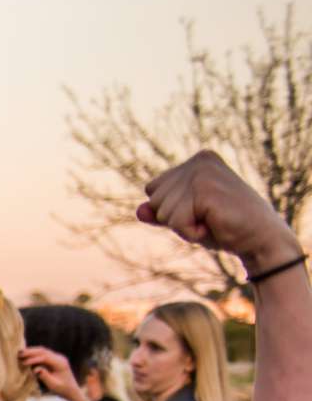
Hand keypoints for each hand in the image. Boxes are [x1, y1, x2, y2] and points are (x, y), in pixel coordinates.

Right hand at [19, 344, 83, 400]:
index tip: (24, 363)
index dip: (33, 359)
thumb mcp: (53, 385)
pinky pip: (43, 354)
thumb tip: (35, 369)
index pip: (45, 357)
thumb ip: (45, 376)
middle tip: (19, 354)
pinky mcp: (53, 359)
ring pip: (42, 350)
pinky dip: (34, 354)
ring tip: (20, 353)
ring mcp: (57, 357)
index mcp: (60, 363)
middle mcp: (59, 358)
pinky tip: (26, 355)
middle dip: (31, 352)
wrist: (71, 389)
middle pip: (43, 351)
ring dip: (31, 351)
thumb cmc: (62, 389)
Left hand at [139, 150, 302, 274]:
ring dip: (184, 227)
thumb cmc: (224, 227)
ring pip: (163, 212)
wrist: (261, 239)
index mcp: (197, 161)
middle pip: (155, 200)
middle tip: (209, 218)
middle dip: (176, 218)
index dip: (171, 209)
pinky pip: (175, 222)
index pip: (153, 188)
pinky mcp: (206, 191)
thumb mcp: (185, 218)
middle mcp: (199, 162)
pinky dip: (190, 233)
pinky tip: (214, 226)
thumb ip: (160, 212)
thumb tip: (138, 210)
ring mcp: (203, 174)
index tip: (201, 211)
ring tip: (212, 221)